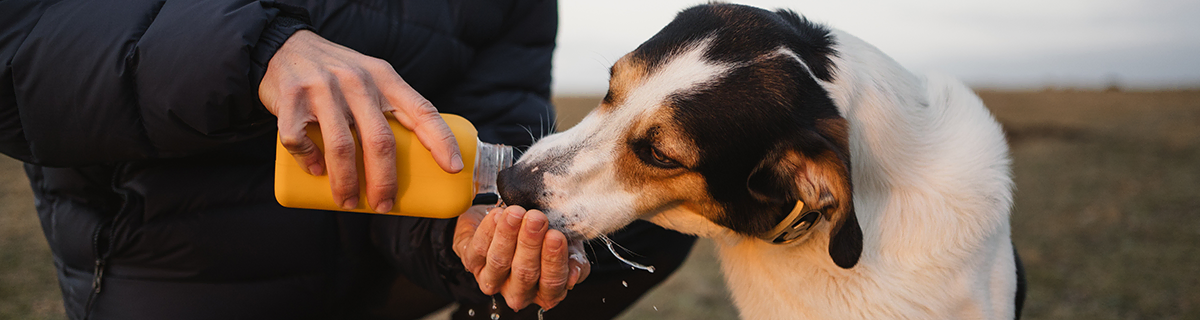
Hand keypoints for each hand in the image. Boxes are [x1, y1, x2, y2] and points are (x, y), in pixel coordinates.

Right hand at [259, 30, 462, 212]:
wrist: (284, 47)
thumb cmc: (339, 74)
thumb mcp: (372, 78)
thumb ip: (392, 106)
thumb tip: (419, 158)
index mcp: (385, 77)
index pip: (422, 110)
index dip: (441, 140)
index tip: (453, 168)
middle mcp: (357, 80)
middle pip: (380, 140)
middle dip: (385, 181)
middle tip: (383, 205)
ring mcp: (322, 88)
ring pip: (341, 147)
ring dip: (346, 183)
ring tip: (348, 202)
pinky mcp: (291, 98)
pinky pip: (300, 139)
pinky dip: (309, 161)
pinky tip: (316, 171)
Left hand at [454, 205, 589, 310]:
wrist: (512, 216)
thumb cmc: (543, 235)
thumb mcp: (566, 246)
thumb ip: (575, 259)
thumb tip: (574, 274)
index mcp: (546, 291)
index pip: (552, 283)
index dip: (553, 260)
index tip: (556, 236)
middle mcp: (518, 291)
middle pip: (525, 272)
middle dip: (530, 243)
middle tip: (536, 219)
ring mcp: (493, 279)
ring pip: (500, 261)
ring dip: (508, 235)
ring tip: (516, 213)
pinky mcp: (472, 262)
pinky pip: (479, 248)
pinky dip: (489, 229)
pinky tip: (498, 214)